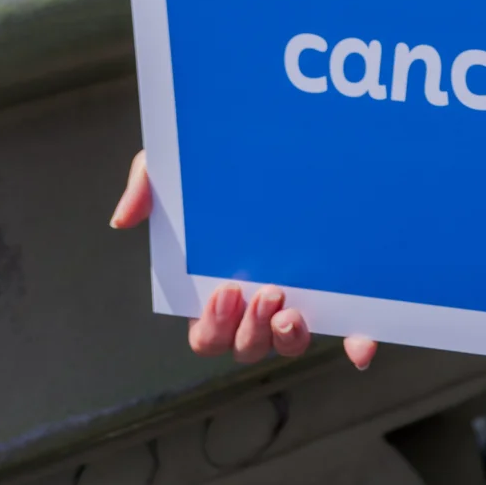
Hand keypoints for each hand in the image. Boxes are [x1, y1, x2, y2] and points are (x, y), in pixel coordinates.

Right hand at [110, 151, 377, 369]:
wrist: (279, 136)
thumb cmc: (218, 165)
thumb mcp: (178, 167)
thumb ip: (147, 187)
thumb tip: (123, 219)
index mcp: (215, 290)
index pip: (207, 334)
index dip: (212, 327)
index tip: (225, 292)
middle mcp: (255, 304)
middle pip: (246, 348)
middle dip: (251, 332)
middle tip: (265, 293)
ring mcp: (298, 298)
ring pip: (288, 344)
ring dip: (288, 338)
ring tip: (290, 308)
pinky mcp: (338, 291)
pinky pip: (349, 330)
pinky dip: (355, 345)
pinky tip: (362, 348)